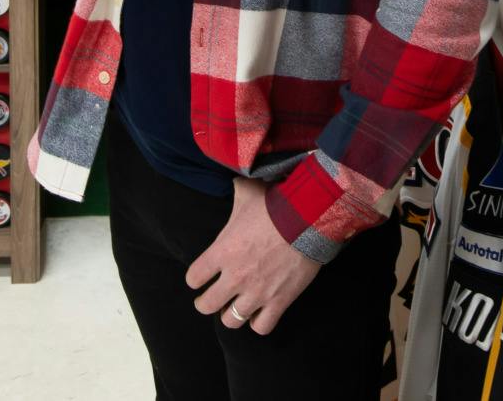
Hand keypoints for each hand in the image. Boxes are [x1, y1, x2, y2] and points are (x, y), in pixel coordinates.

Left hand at [185, 178, 321, 335]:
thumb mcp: (247, 192)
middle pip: (206, 306)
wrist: (309, 218)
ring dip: (231, 314)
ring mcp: (256, 292)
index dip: (196, 277)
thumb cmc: (276, 203)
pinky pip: (261, 327)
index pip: (194, 278)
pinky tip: (260, 312)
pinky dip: (259, 322)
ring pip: (231, 321)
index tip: (202, 275)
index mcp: (221, 251)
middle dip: (206, 302)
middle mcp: (234, 276)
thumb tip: (233, 175)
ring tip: (235, 307)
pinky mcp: (279, 301)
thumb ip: (235, 190)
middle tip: (212, 296)